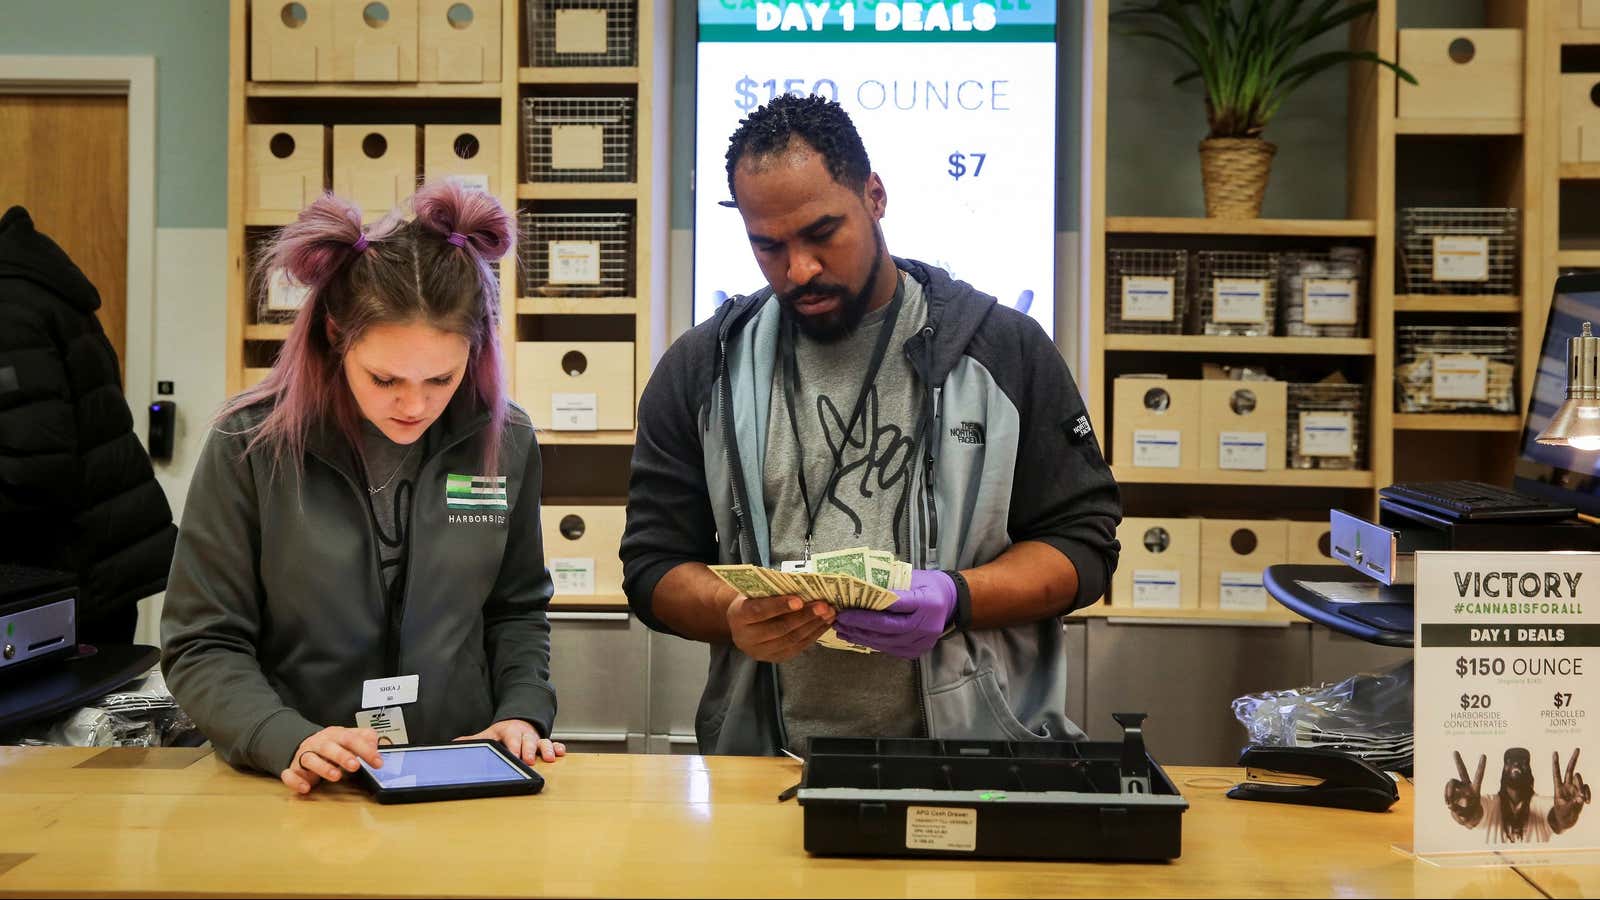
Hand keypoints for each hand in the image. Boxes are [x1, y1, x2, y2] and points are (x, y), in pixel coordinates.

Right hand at [281, 726, 382, 794]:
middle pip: (329, 747)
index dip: (365, 750)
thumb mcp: (349, 739)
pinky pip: (289, 774)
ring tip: (336, 776)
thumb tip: (375, 744)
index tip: (378, 763)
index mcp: (335, 735)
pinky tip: (306, 788)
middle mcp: (319, 743)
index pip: (351, 739)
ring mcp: (304, 756)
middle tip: (355, 766)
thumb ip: (364, 739)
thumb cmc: (332, 745)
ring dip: (322, 768)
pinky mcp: (293, 769)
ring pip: (309, 759)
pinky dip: (295, 781)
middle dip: (342, 756)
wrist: (305, 746)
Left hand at [458, 719, 564, 765]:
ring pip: (543, 742)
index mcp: (511, 731)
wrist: (519, 721)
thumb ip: (476, 740)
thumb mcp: (490, 734)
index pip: (512, 738)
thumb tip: (456, 744)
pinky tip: (561, 753)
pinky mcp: (545, 743)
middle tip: (530, 760)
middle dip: (530, 750)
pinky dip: (558, 748)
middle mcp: (525, 734)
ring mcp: (536, 739)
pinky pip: (554, 744)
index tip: (514, 754)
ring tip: (550, 759)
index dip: (514, 746)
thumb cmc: (504, 733)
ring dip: (547, 750)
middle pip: (529, 741)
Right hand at [727, 593, 833, 661]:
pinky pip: (797, 648)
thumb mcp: (755, 591)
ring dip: (813, 626)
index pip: (759, 611)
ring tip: (829, 613)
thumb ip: (773, 590)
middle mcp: (746, 638)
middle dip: (805, 616)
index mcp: (738, 616)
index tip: (799, 599)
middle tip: (823, 605)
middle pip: (779, 628)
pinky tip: (824, 623)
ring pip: (791, 640)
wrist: (742, 622)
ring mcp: (760, 652)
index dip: (779, 606)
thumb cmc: (752, 599)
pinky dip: (813, 635)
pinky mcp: (774, 658)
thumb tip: (803, 585)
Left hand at [834, 569, 956, 658]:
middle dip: (859, 625)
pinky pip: (890, 649)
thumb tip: (858, 587)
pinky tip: (857, 637)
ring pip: (886, 642)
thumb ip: (890, 584)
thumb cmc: (929, 585)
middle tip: (839, 620)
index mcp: (927, 602)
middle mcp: (927, 624)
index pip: (893, 606)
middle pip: (887, 628)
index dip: (867, 610)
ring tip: (842, 630)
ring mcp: (923, 640)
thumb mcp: (913, 577)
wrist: (952, 602)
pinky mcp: (918, 650)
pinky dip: (872, 643)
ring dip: (861, 636)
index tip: (846, 609)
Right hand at [1444, 750, 1485, 828]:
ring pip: (1451, 784)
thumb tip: (1450, 805)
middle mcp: (1466, 786)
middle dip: (1458, 761)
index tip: (1483, 755)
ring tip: (1450, 804)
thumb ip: (1461, 810)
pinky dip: (1447, 799)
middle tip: (1455, 751)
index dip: (1481, 766)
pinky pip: (1447, 793)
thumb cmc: (1471, 815)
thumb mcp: (1469, 814)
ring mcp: (1457, 789)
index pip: (1478, 776)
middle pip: (1462, 772)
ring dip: (1449, 792)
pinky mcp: (1450, 793)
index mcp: (1475, 789)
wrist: (1466, 818)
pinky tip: (1449, 805)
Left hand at [1551, 749, 1590, 832]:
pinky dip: (1587, 794)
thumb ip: (1573, 803)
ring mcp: (1574, 789)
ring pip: (1580, 780)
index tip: (1555, 752)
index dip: (1556, 763)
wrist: (1566, 821)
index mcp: (1558, 787)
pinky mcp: (1581, 793)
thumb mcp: (1565, 809)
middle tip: (1577, 748)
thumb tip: (1581, 797)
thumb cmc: (1561, 814)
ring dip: (1582, 788)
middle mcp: (1566, 785)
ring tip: (1581, 799)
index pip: (1556, 773)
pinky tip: (1586, 802)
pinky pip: (1586, 789)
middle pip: (1569, 769)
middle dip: (1573, 759)